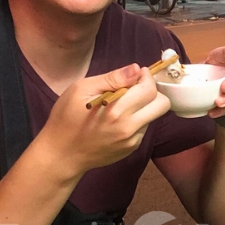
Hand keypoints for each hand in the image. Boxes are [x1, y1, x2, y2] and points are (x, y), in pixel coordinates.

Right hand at [35, 64, 170, 177]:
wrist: (61, 154)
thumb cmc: (66, 118)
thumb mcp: (81, 89)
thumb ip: (112, 78)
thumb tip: (136, 69)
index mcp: (116, 110)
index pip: (150, 89)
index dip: (146, 77)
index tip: (137, 74)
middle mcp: (129, 127)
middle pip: (163, 104)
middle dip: (153, 92)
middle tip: (136, 88)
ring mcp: (132, 141)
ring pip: (154, 116)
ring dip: (144, 107)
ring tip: (123, 105)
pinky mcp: (131, 149)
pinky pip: (144, 128)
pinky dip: (137, 120)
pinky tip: (118, 120)